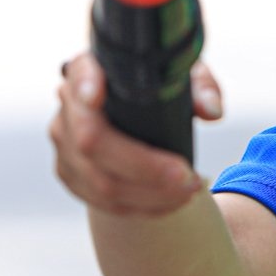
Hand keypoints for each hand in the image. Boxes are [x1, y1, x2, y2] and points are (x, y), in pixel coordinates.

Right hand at [50, 53, 221, 215]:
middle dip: (144, 167)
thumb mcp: (183, 76)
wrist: (132, 106)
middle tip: (188, 177)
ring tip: (191, 190)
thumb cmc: (158, 84)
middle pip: (92, 141)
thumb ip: (201, 86)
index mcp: (90, 68)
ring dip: (151, 195)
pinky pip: (102, 202)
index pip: (80, 72)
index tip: (97, 96)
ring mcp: (64, 144)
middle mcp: (69, 105)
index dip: (85, 85)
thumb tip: (211, 111)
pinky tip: (173, 202)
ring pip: (100, 182)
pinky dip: (143, 208)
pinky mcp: (70, 174)